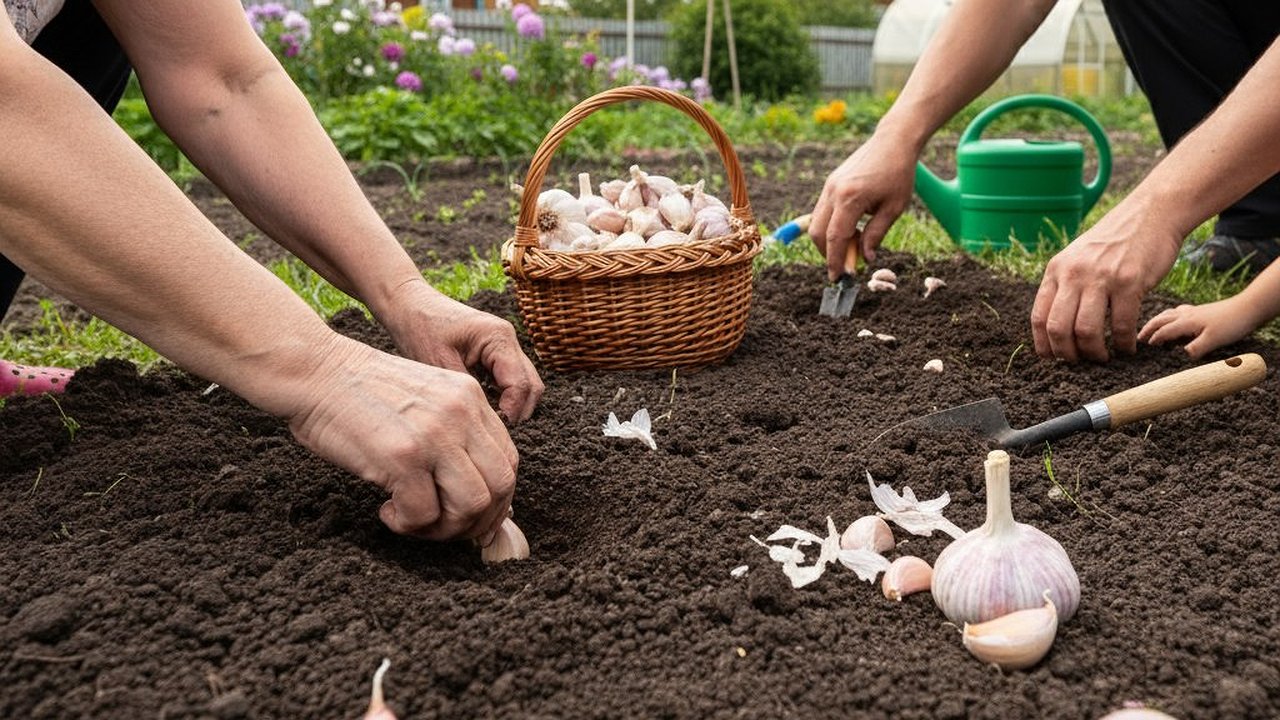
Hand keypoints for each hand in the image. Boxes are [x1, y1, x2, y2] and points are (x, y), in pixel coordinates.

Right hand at [288, 336, 518, 540]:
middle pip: (501, 486)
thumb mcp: (425, 400)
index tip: (472, 517)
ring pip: (472, 505)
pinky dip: (408, 525)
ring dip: (444, 528)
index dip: (497, 498)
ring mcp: (435, 435)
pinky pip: (424, 514)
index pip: (509, 460)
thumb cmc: (360, 392)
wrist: (314, 371)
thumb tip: (476, 496)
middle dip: (477, 521)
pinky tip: (387, 510)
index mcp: (470, 398)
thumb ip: (454, 434)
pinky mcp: (403, 457)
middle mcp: (461, 414)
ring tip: (413, 521)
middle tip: (443, 528)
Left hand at [377, 279, 543, 422]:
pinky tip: (482, 407)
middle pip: (532, 385)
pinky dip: (503, 395)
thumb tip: (488, 423)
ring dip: (513, 404)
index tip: (493, 429)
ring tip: (488, 420)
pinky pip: (510, 378)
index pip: (521, 384)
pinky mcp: (495, 351)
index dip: (512, 411)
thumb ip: (469, 393)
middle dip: (518, 410)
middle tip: (493, 429)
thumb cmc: (420, 329)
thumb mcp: (441, 365)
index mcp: (498, 337)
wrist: (408, 305)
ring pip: (525, 383)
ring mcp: (504, 344)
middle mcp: (508, 339)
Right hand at [809, 133, 916, 278]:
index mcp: (850, 198)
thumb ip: (876, 235)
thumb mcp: (894, 208)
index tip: (839, 278)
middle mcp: (833, 192)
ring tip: (853, 246)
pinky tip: (851, 230)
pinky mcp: (830, 184)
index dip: (836, 260)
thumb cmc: (899, 173)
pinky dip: (831, 227)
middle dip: (828, 254)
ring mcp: (828, 187)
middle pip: (818, 233)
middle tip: (845, 266)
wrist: (893, 141)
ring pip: (817, 223)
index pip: (835, 238)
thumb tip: (865, 259)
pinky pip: (823, 212)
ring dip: (829, 241)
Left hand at [1030, 204, 1181, 361]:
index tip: (1053, 359)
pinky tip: (1127, 348)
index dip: (1044, 345)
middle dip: (1067, 354)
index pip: (1039, 317)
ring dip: (1094, 353)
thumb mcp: (1078, 258)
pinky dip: (1123, 344)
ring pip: (1086, 330)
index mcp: (1056, 270)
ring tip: (1103, 358)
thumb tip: (1056, 326)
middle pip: (1058, 328)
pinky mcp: (1130, 281)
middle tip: (1080, 363)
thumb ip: (1065, 285)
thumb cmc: (1115, 242)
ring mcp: (1101, 277)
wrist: (1151, 214)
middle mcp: (1073, 274)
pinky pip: (1121, 325)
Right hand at [1137, 300, 1256, 358]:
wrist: (1248, 308)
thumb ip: (1195, 349)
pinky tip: (1175, 319)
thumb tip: (1181, 357)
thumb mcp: (1213, 341)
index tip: (1144, 347)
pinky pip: (1179, 311)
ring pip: (1168, 314)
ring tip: (1151, 328)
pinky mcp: (1201, 311)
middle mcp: (1186, 315)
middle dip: (1148, 328)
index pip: (1163, 331)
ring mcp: (1194, 311)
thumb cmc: (1231, 324)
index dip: (1153, 339)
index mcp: (1186, 322)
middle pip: (1161, 319)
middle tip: (1139, 337)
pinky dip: (1171, 315)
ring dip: (1157, 321)